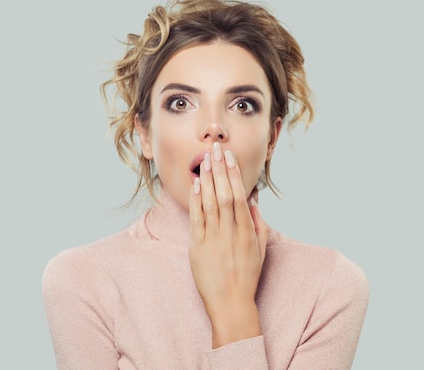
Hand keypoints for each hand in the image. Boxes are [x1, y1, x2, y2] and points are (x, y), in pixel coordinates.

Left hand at [188, 142, 269, 348]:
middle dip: (219, 170)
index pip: (239, 196)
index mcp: (247, 232)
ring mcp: (214, 239)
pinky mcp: (198, 247)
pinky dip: (196, 201)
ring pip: (210, 204)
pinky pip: (197, 219)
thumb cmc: (246, 277)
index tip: (229, 158)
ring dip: (207, 181)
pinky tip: (195, 186)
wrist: (231, 304)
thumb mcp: (259, 250)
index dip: (233, 174)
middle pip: (224, 195)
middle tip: (215, 150)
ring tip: (203, 162)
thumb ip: (257, 224)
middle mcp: (231, 233)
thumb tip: (253, 200)